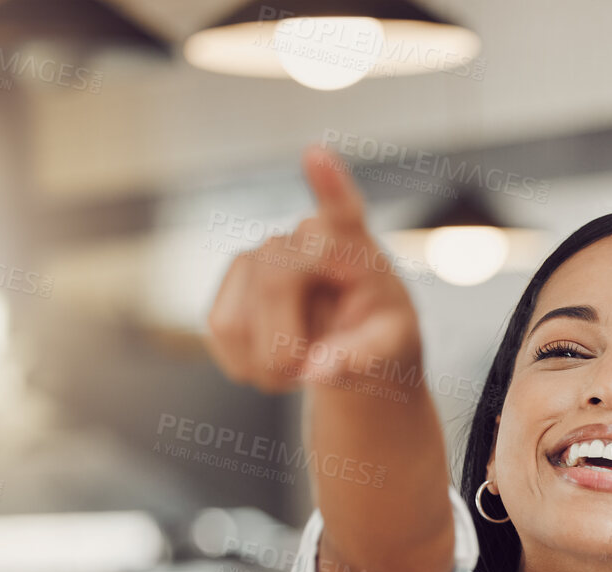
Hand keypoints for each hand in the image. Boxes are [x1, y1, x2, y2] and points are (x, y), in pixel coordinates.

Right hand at [205, 144, 421, 397]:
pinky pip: (219, 329)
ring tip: (300, 366)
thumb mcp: (393, 351)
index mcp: (354, 246)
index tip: (318, 154)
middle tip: (306, 377)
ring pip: (238, 318)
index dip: (328, 185)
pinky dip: (243, 361)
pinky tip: (271, 359)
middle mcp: (302, 237)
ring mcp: (260, 254)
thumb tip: (319, 371)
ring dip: (266, 362)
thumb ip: (362, 359)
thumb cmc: (382, 336)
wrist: (355, 346)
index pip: (342, 211)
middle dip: (284, 345)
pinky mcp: (231, 282)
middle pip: (273, 283)